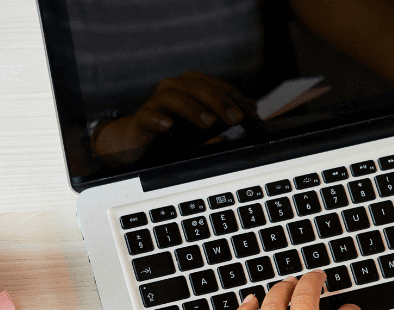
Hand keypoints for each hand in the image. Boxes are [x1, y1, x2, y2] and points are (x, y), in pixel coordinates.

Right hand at [91, 71, 258, 158]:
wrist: (140, 140)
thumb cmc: (176, 129)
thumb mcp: (205, 122)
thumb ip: (226, 115)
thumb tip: (253, 110)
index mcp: (190, 85)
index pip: (216, 86)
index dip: (234, 98)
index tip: (251, 113)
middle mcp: (173, 88)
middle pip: (196, 86)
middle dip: (219, 102)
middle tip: (235, 118)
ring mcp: (155, 102)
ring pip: (173, 96)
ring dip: (192, 108)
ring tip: (208, 122)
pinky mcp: (141, 119)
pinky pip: (147, 115)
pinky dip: (159, 119)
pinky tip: (169, 126)